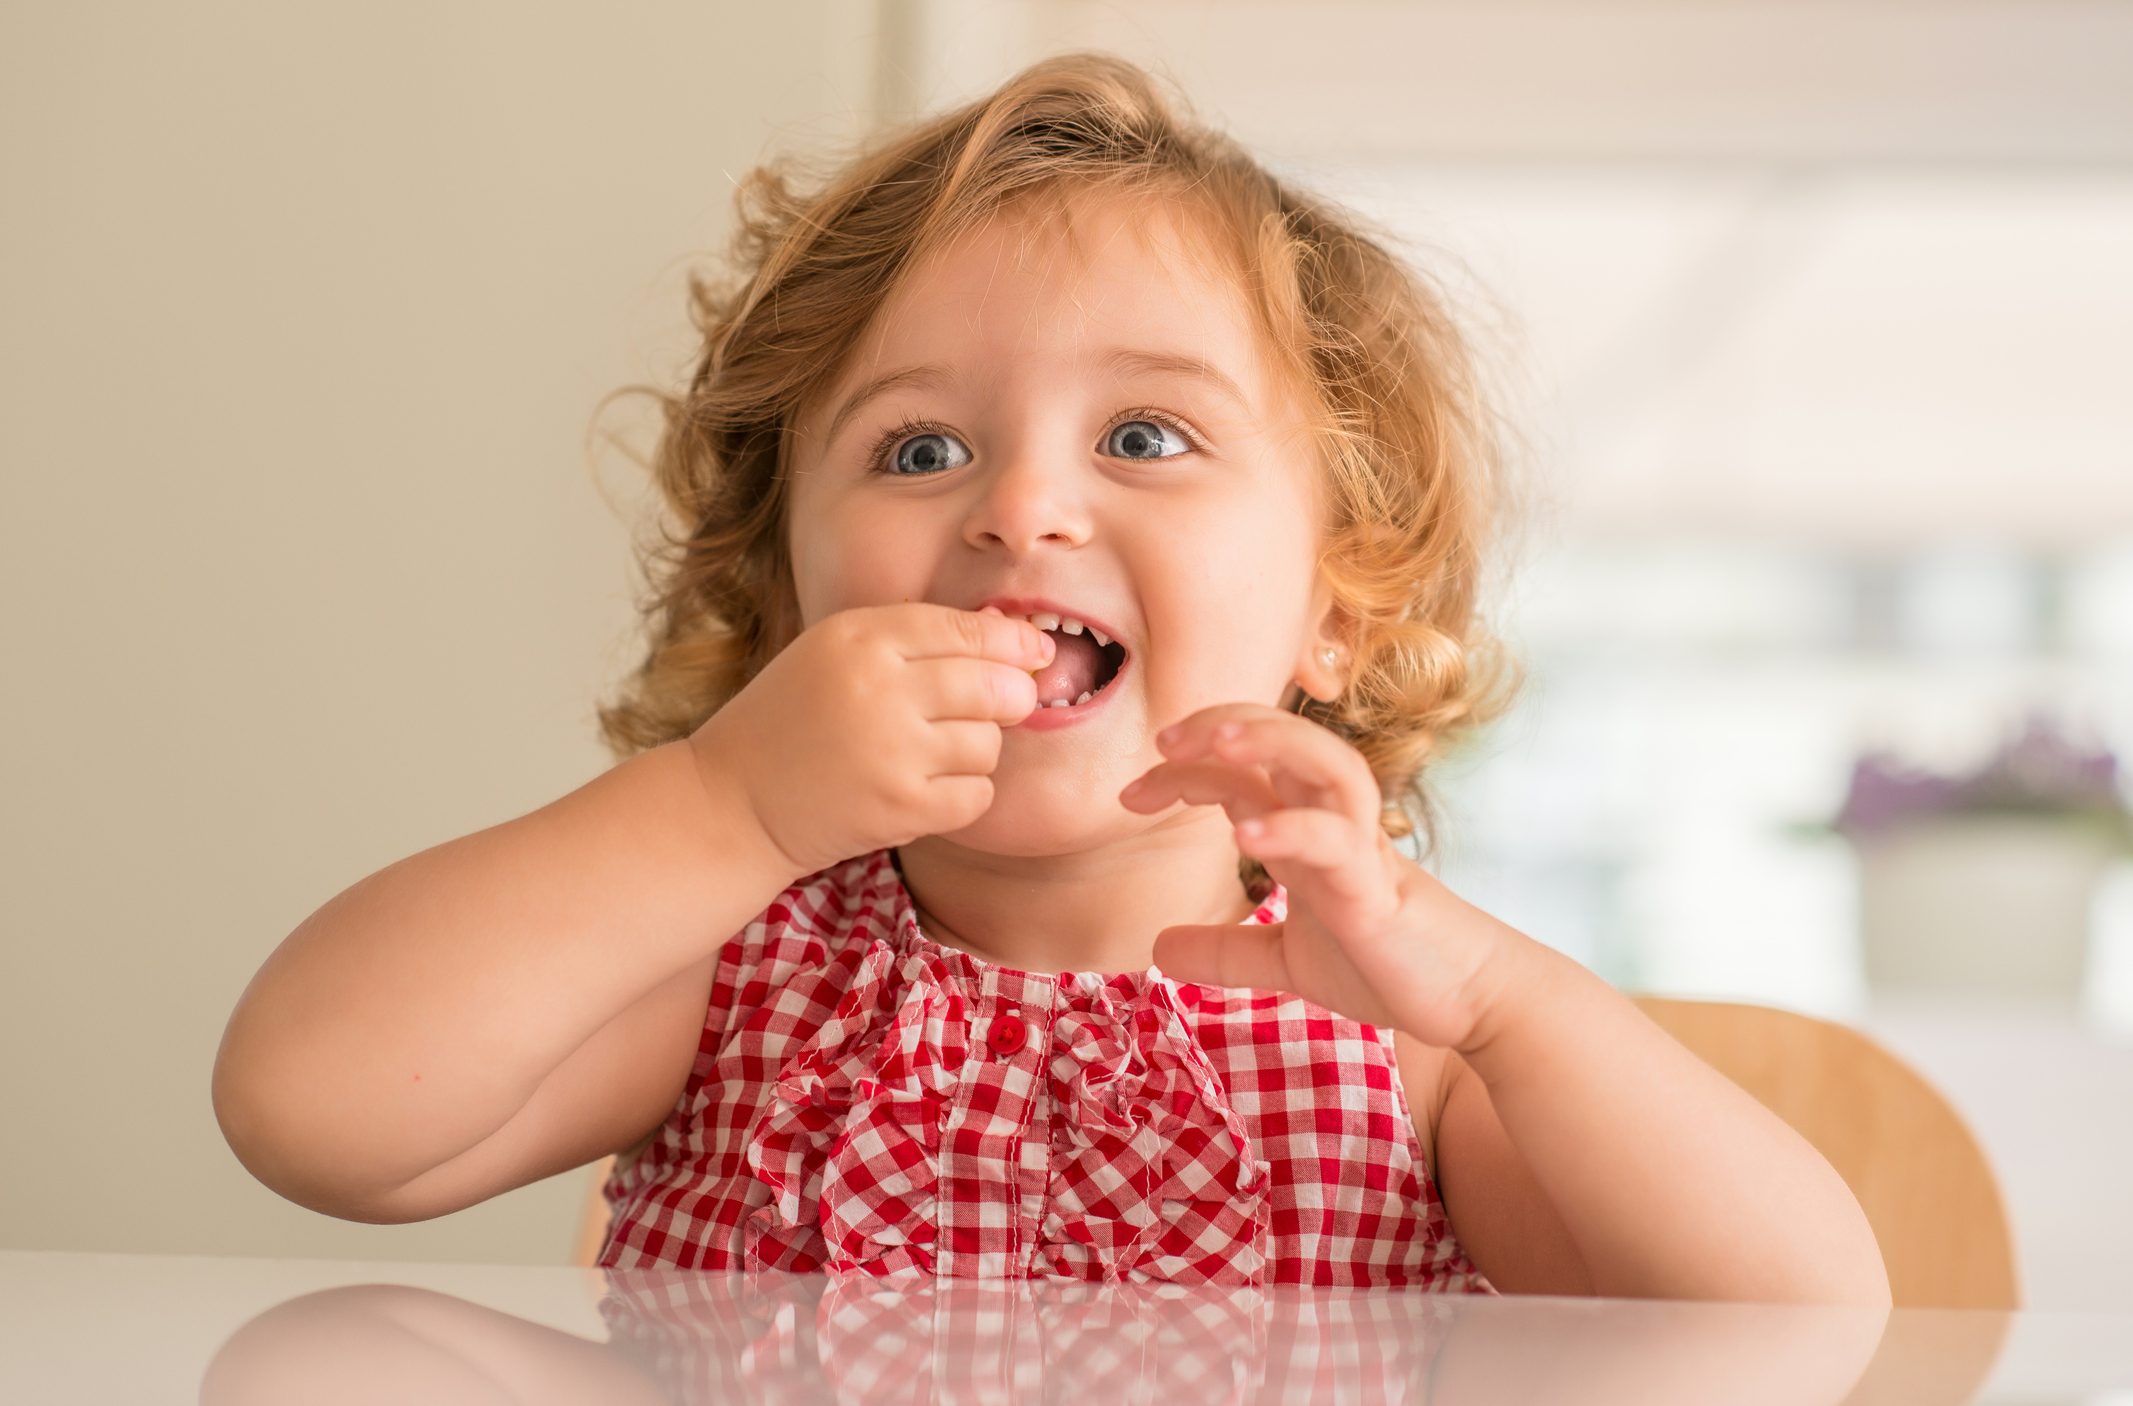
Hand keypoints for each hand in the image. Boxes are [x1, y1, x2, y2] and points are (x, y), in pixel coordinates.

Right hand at [690, 602, 1054, 878]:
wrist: (732, 802)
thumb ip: (912, 639)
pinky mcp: (900, 807)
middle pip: (994, 685)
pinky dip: (964, 795)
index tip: (1035, 654)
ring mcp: (891, 749)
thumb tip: (1008, 633)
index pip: (967, 629)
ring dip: (975, 751)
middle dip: (1010, 696)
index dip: (1014, 643)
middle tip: (1000, 707)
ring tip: (932, 754)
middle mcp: (878, 686)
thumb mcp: (835, 653)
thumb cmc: (791, 722)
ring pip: (989, 743)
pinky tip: (927, 789)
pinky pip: (977, 795)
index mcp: (859, 636)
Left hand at [1120, 702, 1512, 1048]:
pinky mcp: (1379, 888)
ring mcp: (1360, 849)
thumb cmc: (1389, 967)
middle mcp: (1333, 823)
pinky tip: (1247, 835)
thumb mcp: (1288, 962)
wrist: (1468, 1001)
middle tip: (1162, 742)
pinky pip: (1338, 841)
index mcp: (1308, 830)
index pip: (1243, 769)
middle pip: (1285, 738)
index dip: (1186, 768)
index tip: (1131, 795)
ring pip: (1326, 762)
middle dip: (1222, 723)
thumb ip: (1227, 951)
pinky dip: (1293, 829)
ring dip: (1270, 740)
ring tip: (1213, 741)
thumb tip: (1158, 945)